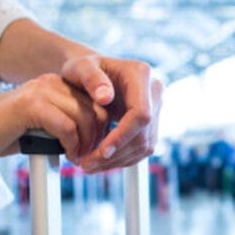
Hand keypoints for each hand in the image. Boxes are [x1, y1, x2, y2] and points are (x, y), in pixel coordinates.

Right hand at [0, 73, 110, 161]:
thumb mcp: (41, 127)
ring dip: (86, 144)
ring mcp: (40, 91)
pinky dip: (72, 145)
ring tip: (77, 159)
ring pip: (84, 118)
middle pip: (95, 108)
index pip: (96, 102)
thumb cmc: (2, 134)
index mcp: (55, 84)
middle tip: (88, 157)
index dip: (101, 129)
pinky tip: (67, 155)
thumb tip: (94, 141)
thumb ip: (64, 125)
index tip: (94, 149)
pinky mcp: (31, 105)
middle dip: (97, 137)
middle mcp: (50, 82)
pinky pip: (67, 127)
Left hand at [61, 54, 162, 172]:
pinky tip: (101, 162)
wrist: (91, 73)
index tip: (101, 152)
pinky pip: (141, 147)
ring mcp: (155, 108)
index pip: (141, 114)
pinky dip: (122, 158)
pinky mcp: (152, 123)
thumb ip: (90, 78)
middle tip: (88, 165)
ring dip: (118, 160)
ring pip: (145, 145)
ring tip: (90, 166)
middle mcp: (154, 91)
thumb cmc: (83, 69)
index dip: (123, 137)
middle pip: (144, 134)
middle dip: (117, 154)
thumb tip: (106, 97)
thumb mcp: (79, 68)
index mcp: (140, 75)